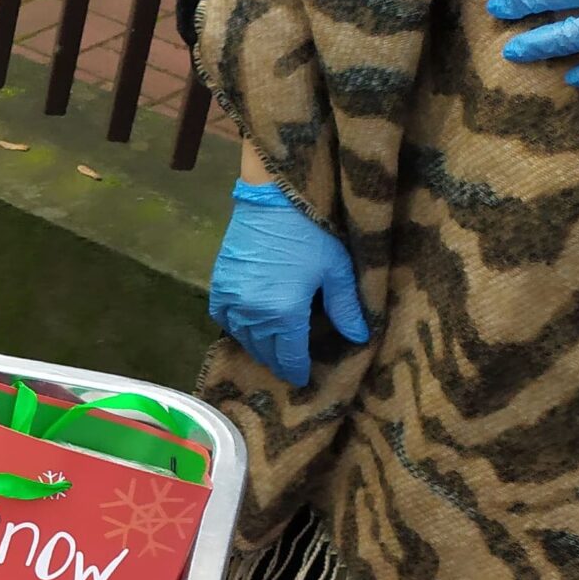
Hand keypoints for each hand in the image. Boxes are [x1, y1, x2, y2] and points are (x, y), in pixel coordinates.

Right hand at [207, 181, 370, 387]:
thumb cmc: (311, 233)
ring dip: (258, 347)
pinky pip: (224, 320)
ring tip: (272, 350)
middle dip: (278, 361)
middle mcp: (253, 315)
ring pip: (244, 338)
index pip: (289, 355)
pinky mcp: (218, 287)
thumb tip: (359, 338)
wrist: (273, 200)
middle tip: (289, 365)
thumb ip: (345, 308)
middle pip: (265, 351)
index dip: (297, 369)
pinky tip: (249, 328)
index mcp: (284, 314)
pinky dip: (237, 328)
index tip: (303, 379)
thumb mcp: (336, 270)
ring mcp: (232, 301)